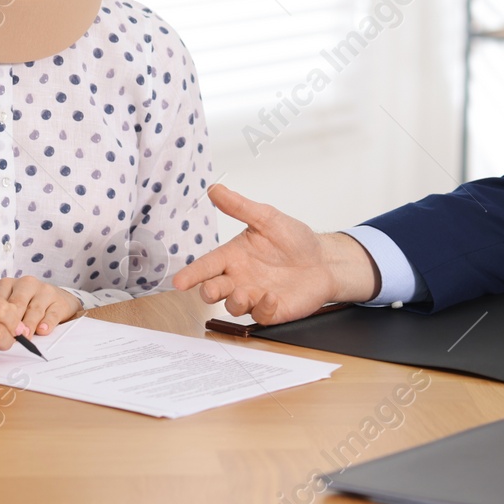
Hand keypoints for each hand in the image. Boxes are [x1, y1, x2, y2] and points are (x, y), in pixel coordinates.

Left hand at [0, 275, 82, 335]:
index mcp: (8, 284)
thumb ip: (0, 317)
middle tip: (9, 337)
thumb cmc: (25, 305)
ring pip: (35, 309)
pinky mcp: (60, 302)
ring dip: (29, 324)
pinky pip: (53, 313)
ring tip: (25, 337)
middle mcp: (26, 284)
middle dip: (13, 321)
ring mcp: (45, 291)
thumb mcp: (9, 306)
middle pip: (17, 303)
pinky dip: (47, 323)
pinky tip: (42, 330)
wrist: (56, 299)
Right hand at [171, 184, 381, 323]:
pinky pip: (261, 314)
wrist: (324, 259)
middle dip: (209, 291)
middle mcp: (240, 278)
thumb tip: (215, 189)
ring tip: (243, 294)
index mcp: (233, 256)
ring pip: (234, 306)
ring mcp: (255, 296)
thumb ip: (240, 206)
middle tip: (210, 289)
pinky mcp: (272, 310)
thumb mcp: (267, 218)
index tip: (179, 282)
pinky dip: (263, 308)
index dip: (192, 274)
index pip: (207, 266)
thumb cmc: (294, 239)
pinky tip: (271, 296)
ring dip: (234, 302)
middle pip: (214, 290)